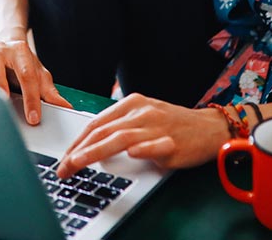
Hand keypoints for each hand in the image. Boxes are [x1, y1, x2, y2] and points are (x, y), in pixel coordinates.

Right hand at [0, 32, 71, 123]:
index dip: (31, 98)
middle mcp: (0, 49)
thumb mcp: (39, 73)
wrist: (7, 40)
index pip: (27, 75)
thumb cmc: (23, 62)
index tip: (33, 118)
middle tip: (4, 105)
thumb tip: (66, 107)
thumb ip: (50, 91)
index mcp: (21, 51)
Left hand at [56, 93, 227, 177]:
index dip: (77, 141)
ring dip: (96, 152)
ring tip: (79, 163)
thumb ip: (120, 125)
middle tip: (63, 168)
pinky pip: (154, 145)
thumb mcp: (144, 116)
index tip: (64, 157)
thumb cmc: (173, 125)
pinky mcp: (172, 142)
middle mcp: (143, 112)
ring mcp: (157, 127)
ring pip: (122, 138)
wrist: (209, 128)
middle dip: (79, 151)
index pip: (97, 122)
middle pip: (104, 131)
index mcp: (133, 103)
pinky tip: (131, 153)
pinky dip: (142, 148)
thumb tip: (89, 143)